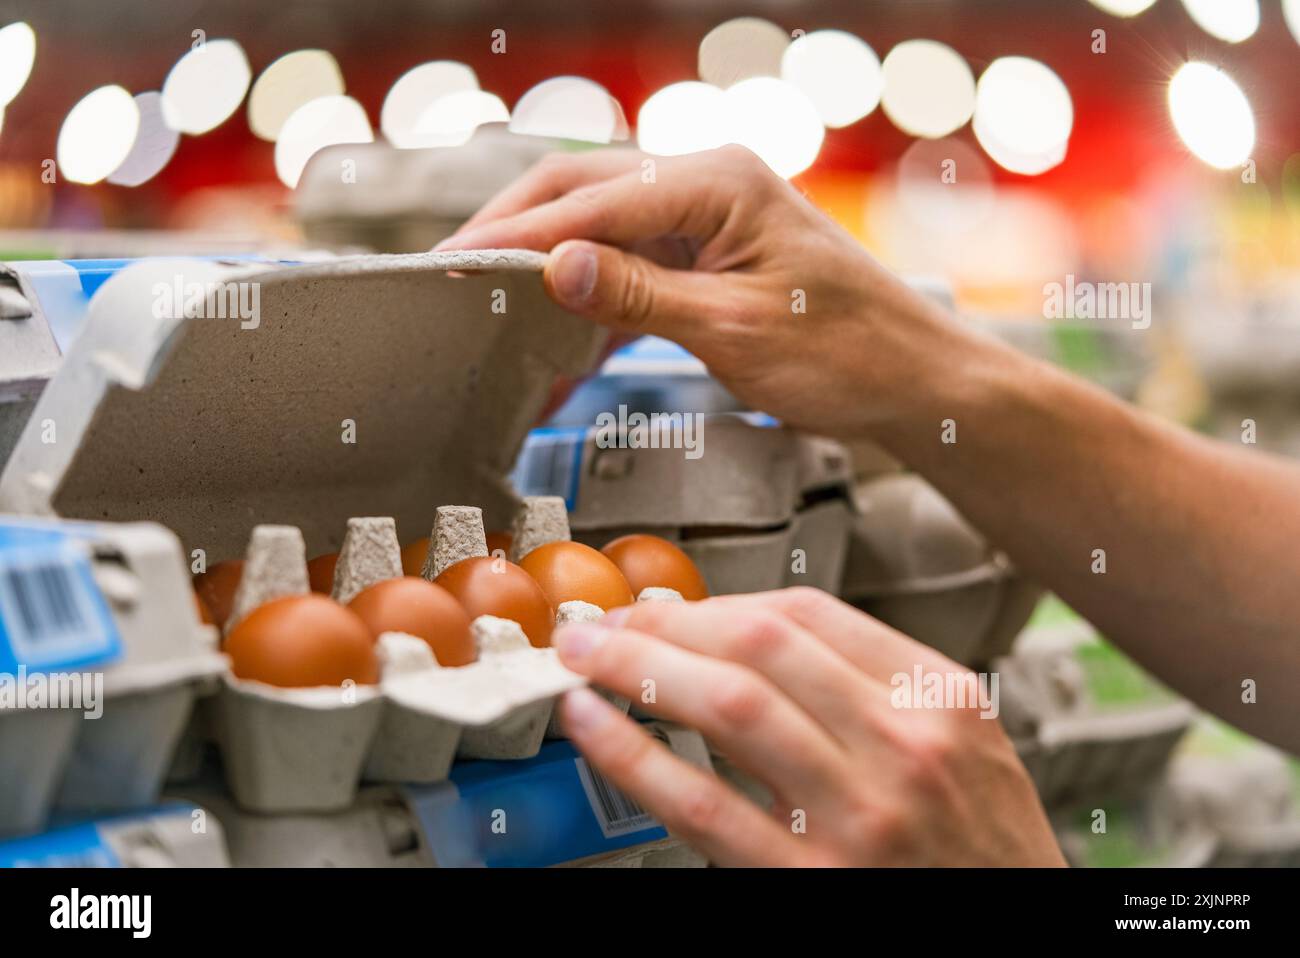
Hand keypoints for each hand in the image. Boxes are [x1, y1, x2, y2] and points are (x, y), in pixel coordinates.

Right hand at [438, 147, 978, 438]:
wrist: (913, 382)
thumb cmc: (849, 355)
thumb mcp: (734, 330)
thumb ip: (639, 295)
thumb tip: (553, 266)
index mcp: (720, 183)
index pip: (592, 200)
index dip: (518, 235)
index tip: (456, 266)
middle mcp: (710, 184)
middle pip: (584, 193)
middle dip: (514, 233)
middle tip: (450, 276)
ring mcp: (709, 218)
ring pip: (600, 228)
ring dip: (547, 268)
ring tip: (489, 309)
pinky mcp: (710, 257)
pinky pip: (631, 268)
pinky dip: (590, 306)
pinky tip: (559, 348)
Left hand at [553, 587, 1064, 866]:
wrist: (1020, 945)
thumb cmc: (985, 852)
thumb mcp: (964, 748)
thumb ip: (878, 688)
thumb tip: (753, 643)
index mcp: (940, 699)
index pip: (808, 614)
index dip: (717, 602)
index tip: (671, 608)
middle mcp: (903, 745)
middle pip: (758, 643)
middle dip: (667, 621)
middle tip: (608, 624)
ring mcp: (857, 814)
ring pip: (727, 704)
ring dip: (639, 669)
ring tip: (589, 659)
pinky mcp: (811, 881)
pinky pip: (702, 804)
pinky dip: (634, 756)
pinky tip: (595, 728)